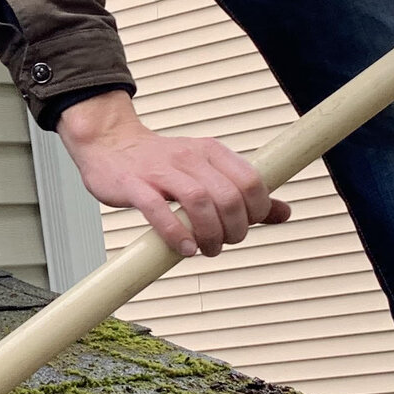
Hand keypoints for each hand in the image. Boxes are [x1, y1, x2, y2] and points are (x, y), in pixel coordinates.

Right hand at [56, 92, 286, 257]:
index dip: (256, 211)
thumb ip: (243, 193)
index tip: (245, 226)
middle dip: (234, 230)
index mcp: (210, 152)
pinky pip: (159, 210)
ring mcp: (161, 171)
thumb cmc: (159, 163)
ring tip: (205, 250)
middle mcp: (189, 158)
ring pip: (199, 202)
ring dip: (209, 235)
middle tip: (223, 243)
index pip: (251, 181)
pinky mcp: (135, 185)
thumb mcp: (206, 170)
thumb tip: (284, 213)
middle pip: (228, 197)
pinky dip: (177, 234)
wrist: (109, 144)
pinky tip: (185, 248)